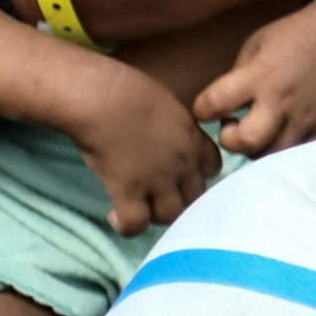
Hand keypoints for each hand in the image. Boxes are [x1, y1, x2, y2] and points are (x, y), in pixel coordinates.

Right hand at [67, 67, 223, 233]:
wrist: (102, 97)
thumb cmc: (127, 89)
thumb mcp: (165, 104)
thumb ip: (172, 125)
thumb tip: (160, 132)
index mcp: (193, 139)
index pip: (213, 168)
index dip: (197, 173)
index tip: (181, 172)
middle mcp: (183, 164)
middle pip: (196, 197)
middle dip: (180, 199)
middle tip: (158, 196)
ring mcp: (158, 181)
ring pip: (171, 215)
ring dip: (157, 215)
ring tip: (140, 208)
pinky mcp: (129, 192)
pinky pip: (137, 224)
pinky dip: (127, 226)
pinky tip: (117, 217)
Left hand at [193, 4, 315, 156]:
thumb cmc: (293, 35)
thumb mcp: (255, 45)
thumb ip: (237, 78)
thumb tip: (224, 108)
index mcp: (259, 76)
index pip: (214, 104)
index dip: (202, 110)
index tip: (208, 108)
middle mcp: (281, 103)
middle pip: (246, 142)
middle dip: (231, 140)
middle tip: (234, 126)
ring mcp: (306, 120)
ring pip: (272, 157)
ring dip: (258, 149)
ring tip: (259, 133)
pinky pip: (299, 155)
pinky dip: (285, 151)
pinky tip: (282, 135)